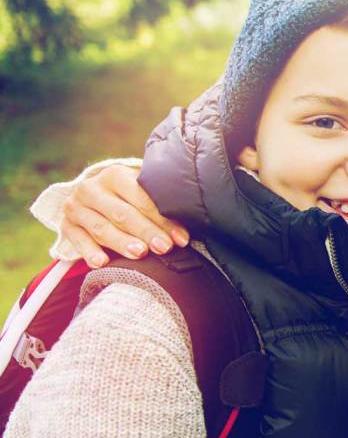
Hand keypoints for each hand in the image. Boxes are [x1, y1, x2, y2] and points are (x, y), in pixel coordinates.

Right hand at [62, 164, 188, 267]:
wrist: (93, 195)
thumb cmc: (129, 196)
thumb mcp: (141, 190)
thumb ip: (159, 199)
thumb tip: (191, 217)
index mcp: (115, 175)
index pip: (141, 198)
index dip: (162, 219)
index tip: (182, 238)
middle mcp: (91, 189)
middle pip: (122, 214)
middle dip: (146, 232)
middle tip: (165, 248)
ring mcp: (76, 208)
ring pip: (101, 228)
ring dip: (121, 242)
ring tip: (140, 254)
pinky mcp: (66, 226)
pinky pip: (77, 241)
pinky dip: (89, 252)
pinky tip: (102, 263)